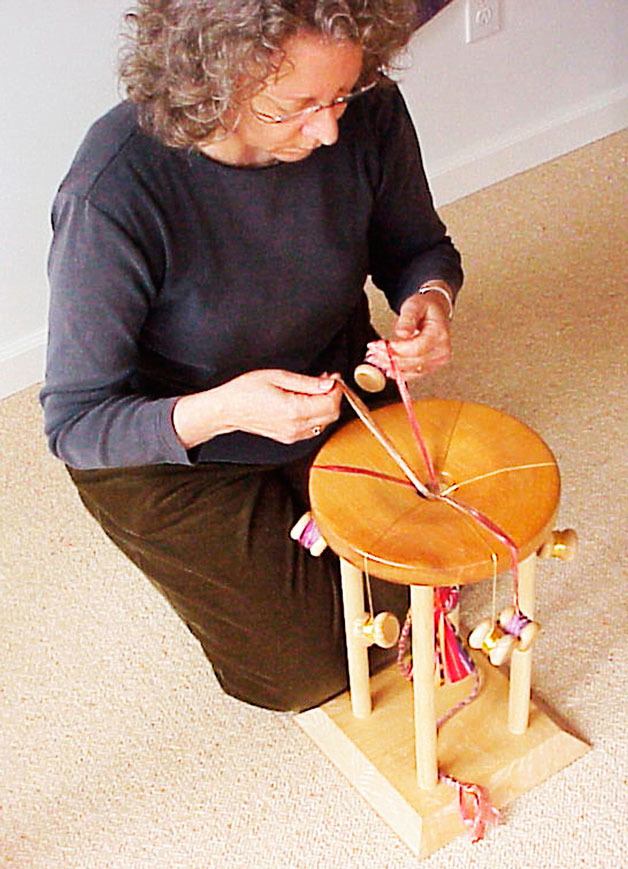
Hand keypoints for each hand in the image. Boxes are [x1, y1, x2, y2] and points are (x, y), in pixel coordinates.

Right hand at [172, 369, 341, 448]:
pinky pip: (313, 428)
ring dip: (325, 405)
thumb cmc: (245, 391)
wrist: (227, 409)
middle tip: (326, 381)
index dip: (337, 388)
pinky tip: (306, 401)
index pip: (331, 403)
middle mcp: (296, 427)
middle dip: (333, 397)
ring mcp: (293, 435)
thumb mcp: (278, 377)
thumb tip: (329, 384)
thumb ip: (307, 382)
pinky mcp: (289, 437)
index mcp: (294, 411)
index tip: (334, 377)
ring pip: (324, 422)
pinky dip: (316, 414)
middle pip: (331, 415)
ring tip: (314, 389)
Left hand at [364, 289, 451, 380]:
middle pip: (413, 362)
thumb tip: (402, 333)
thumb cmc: (426, 308)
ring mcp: (438, 360)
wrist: (436, 313)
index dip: (397, 349)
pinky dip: (397, 372)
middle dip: (390, 358)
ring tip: (375, 358)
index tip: (380, 345)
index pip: (417, 348)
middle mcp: (442, 350)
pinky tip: (385, 366)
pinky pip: (412, 374)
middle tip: (373, 351)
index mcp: (440, 334)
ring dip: (391, 366)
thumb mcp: (414, 305)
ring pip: (411, 370)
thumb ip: (408, 318)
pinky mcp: (431, 367)